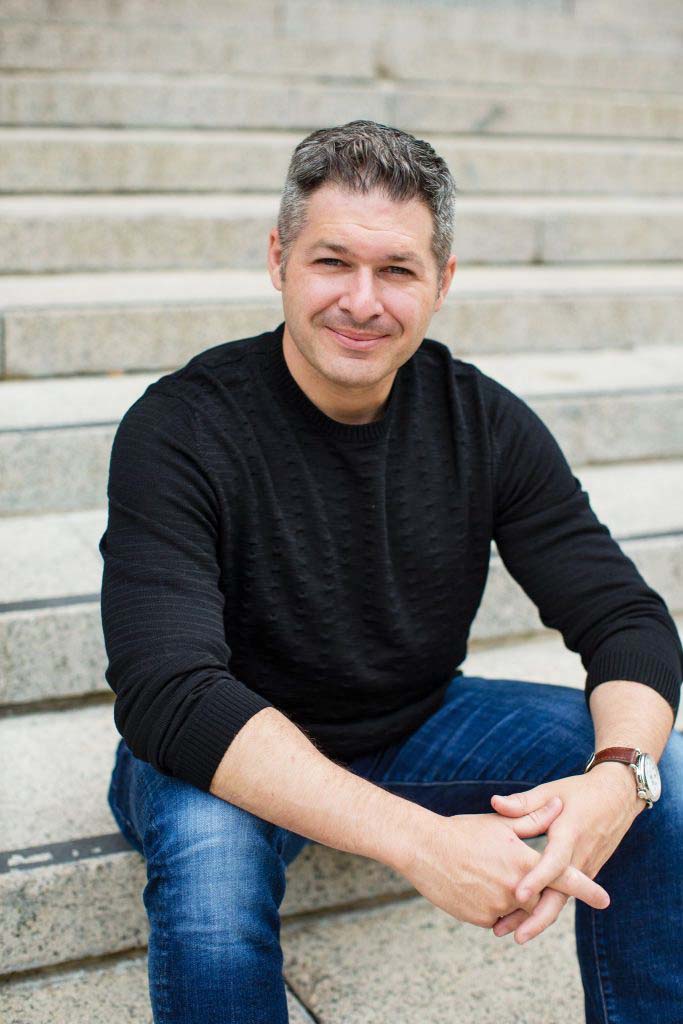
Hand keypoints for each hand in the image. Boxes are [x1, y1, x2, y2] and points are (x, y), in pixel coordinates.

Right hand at [400, 796, 609, 930]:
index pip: (562, 878)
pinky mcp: (480, 919)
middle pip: (540, 898)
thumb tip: (558, 806)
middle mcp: (513, 889)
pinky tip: (477, 885)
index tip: (604, 899)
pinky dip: (495, 906)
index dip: (585, 889)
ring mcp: (496, 906)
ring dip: (513, 897)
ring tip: (489, 874)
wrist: (422, 849)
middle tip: (520, 878)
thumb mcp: (499, 823)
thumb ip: (533, 818)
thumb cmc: (462, 831)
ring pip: (516, 909)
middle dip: (538, 892)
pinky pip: (497, 917)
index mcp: (521, 862)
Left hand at [490, 767, 642, 944]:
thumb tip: (495, 803)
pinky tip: (523, 918)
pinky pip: (564, 894)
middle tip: (515, 936)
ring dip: (537, 918)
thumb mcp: (552, 791)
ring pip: (561, 900)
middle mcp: (579, 858)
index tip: (517, 894)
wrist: (617, 798)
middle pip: (561, 896)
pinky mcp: (584, 873)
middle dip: (538, 919)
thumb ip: (524, 802)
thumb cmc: (581, 792)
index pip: (554, 863)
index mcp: (570, 835)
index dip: (536, 879)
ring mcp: (585, 869)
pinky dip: (545, 907)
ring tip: (508, 931)